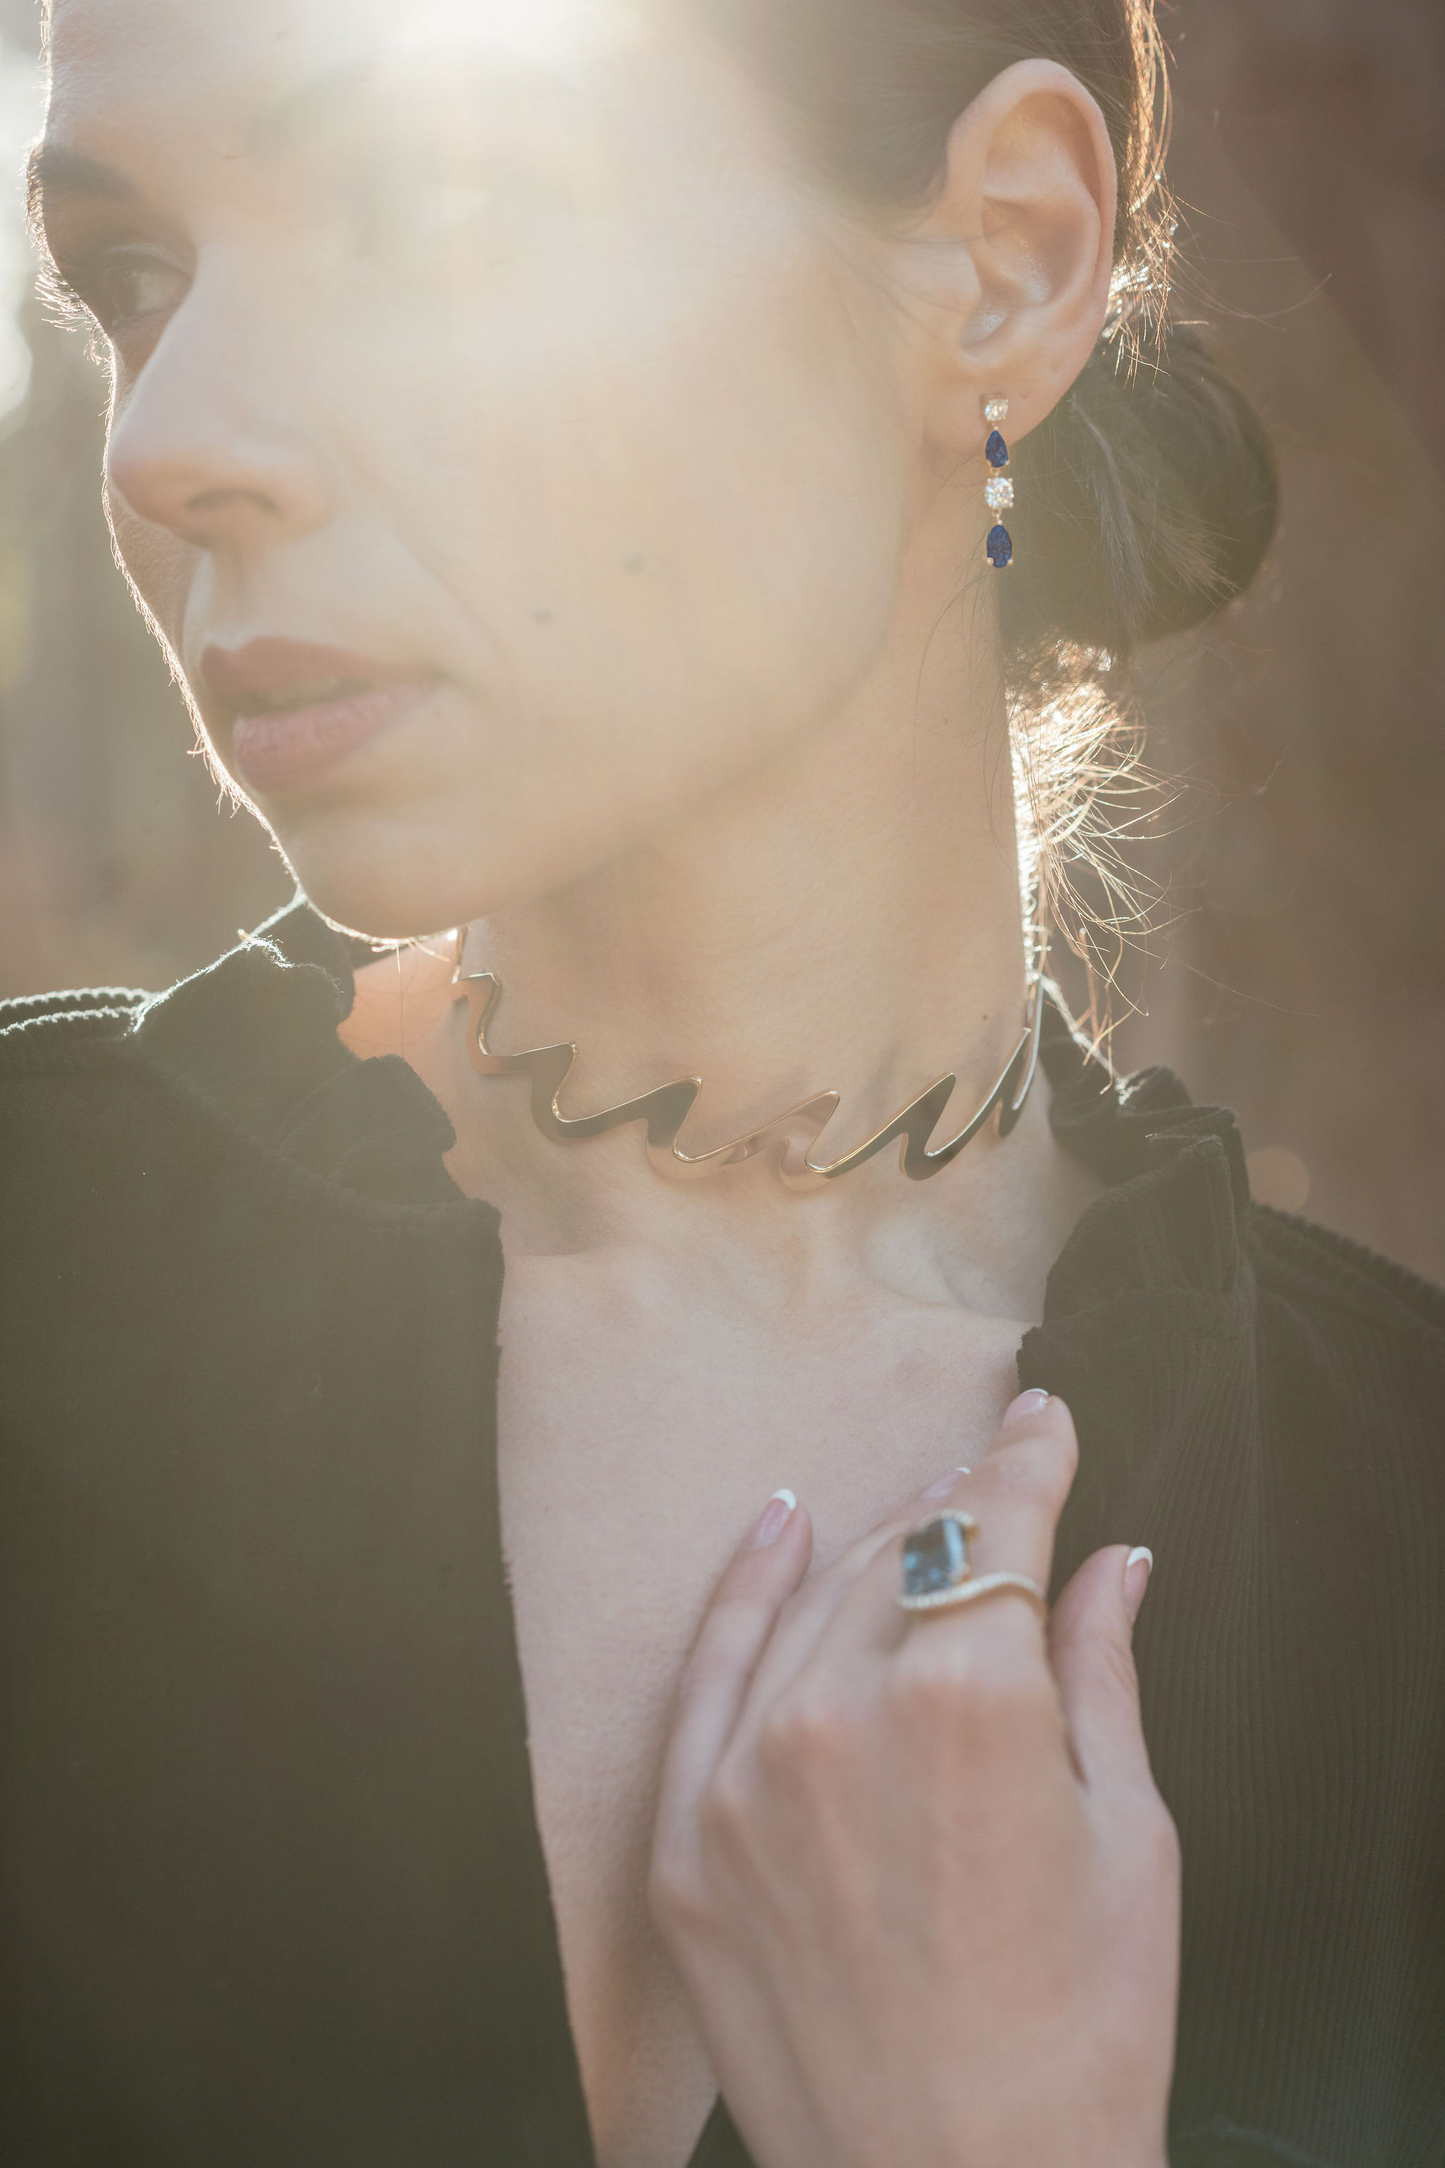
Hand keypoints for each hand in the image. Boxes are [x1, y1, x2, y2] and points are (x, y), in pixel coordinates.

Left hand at [649, 1392, 1179, 2167]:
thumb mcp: (1129, 1839)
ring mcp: (745, 1775)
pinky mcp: (685, 1840)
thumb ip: (1102, 1674)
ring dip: (874, 1548)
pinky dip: (743, 1590)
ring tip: (920, 1517)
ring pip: (814, 1601)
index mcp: (970, 1699)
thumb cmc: (1080, 2037)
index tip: (1040, 1421)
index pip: (996, 1527)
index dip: (1026, 1462)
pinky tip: (778, 1529)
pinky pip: (705, 1673)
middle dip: (961, 1510)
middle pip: (906, 1557)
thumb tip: (1111, 1564)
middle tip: (997, 1480)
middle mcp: (839, 1711)